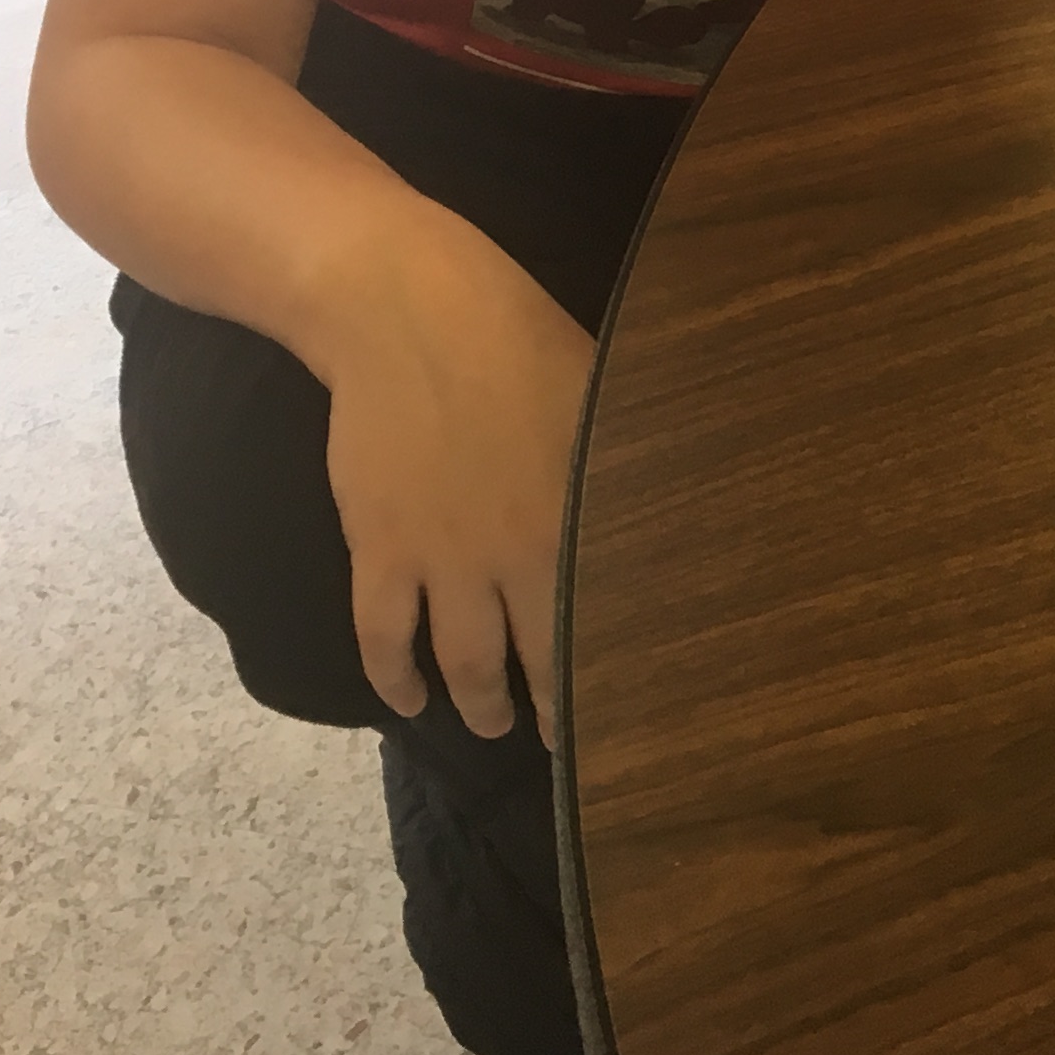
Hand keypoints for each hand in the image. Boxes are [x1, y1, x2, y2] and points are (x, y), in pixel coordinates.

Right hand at [316, 223, 599, 745]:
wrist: (405, 315)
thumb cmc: (517, 338)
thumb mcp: (596, 393)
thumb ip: (620, 456)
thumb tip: (677, 480)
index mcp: (572, 519)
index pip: (599, 619)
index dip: (610, 671)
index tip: (627, 704)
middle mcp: (509, 556)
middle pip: (536, 658)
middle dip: (550, 708)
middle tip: (562, 739)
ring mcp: (438, 560)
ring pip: (459, 662)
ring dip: (476, 702)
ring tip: (487, 722)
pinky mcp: (378, 550)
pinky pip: (381, 637)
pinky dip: (392, 679)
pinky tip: (406, 703)